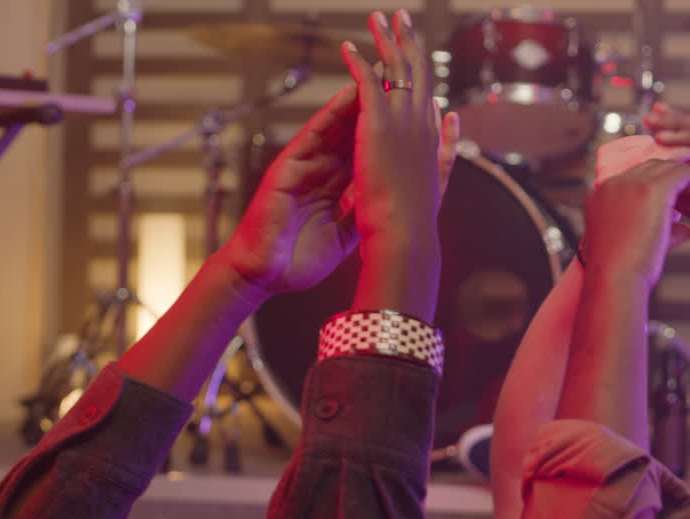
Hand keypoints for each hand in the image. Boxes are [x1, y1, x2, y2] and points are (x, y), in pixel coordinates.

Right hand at [220, 79, 457, 300]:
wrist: (266, 276)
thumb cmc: (299, 261)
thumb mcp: (344, 235)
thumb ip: (364, 212)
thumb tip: (391, 201)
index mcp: (339, 189)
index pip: (372, 154)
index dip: (396, 135)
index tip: (422, 115)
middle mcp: (326, 171)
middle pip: (361, 133)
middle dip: (385, 108)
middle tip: (410, 81)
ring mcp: (308, 165)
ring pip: (341, 125)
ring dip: (363, 97)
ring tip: (387, 72)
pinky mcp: (291, 164)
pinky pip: (316, 132)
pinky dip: (334, 111)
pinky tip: (353, 91)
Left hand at [341, 10, 449, 262]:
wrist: (405, 234)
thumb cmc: (416, 221)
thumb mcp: (437, 181)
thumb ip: (447, 148)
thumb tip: (453, 118)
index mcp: (431, 138)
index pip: (427, 95)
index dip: (421, 70)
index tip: (415, 51)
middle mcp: (421, 123)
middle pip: (418, 71)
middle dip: (408, 41)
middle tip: (400, 17)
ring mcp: (402, 121)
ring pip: (396, 68)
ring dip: (386, 39)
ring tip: (377, 18)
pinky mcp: (379, 123)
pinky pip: (367, 81)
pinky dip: (357, 61)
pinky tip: (347, 47)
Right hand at [581, 159, 689, 288]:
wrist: (614, 280)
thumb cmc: (620, 274)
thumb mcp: (634, 247)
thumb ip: (660, 232)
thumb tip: (686, 231)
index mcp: (599, 197)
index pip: (633, 180)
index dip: (657, 184)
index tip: (678, 192)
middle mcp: (612, 185)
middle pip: (649, 168)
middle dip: (674, 173)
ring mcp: (629, 183)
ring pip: (667, 167)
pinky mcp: (651, 188)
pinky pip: (682, 173)